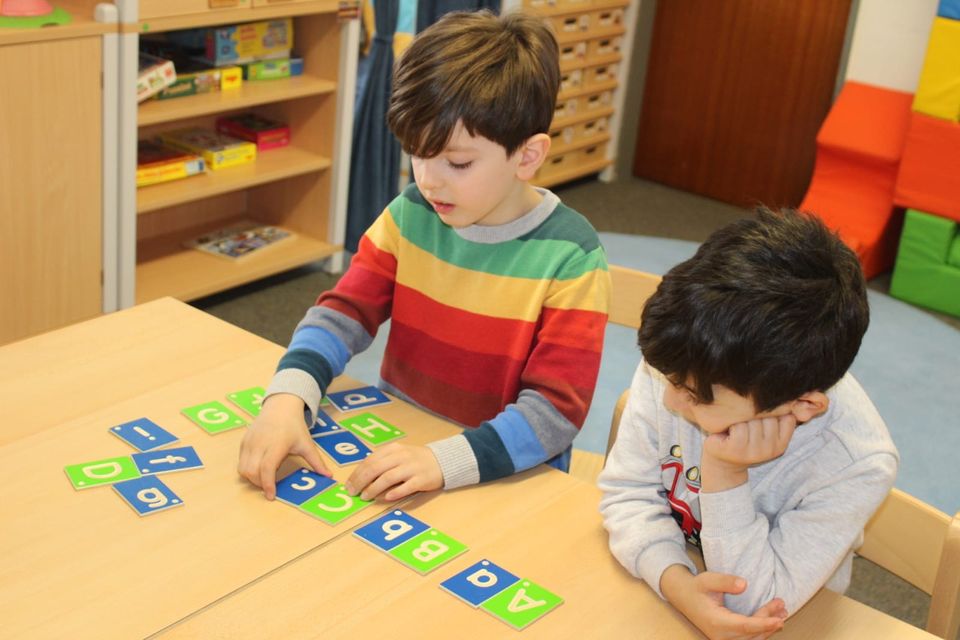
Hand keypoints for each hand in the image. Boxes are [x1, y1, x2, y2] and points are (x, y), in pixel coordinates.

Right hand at [238, 393, 330, 499]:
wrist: (280, 406)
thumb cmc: (294, 426)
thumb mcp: (307, 444)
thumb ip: (317, 462)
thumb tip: (329, 476)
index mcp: (276, 444)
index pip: (266, 468)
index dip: (267, 484)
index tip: (271, 496)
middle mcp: (260, 443)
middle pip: (252, 472)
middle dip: (260, 484)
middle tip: (271, 486)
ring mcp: (250, 442)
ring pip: (243, 469)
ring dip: (252, 478)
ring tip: (265, 476)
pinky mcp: (243, 442)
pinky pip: (241, 462)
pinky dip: (248, 470)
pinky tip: (260, 466)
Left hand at [344, 443, 442, 501]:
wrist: (441, 461)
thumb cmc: (415, 460)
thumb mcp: (397, 455)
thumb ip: (381, 462)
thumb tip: (360, 477)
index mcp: (393, 449)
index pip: (370, 460)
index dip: (357, 474)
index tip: (349, 485)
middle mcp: (401, 456)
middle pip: (376, 468)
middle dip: (361, 482)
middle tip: (352, 493)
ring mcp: (412, 468)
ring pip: (388, 478)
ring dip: (374, 488)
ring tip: (365, 497)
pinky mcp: (421, 480)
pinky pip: (406, 486)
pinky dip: (395, 492)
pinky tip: (386, 497)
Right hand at [661, 566, 786, 639]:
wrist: (684, 597)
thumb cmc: (696, 588)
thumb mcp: (707, 580)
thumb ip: (725, 581)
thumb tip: (744, 584)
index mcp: (716, 622)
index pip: (745, 626)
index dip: (763, 623)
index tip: (778, 619)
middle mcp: (721, 635)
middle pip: (752, 632)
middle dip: (769, 620)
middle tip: (781, 604)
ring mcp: (724, 639)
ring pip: (752, 638)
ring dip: (768, 627)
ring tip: (782, 612)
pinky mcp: (728, 638)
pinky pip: (748, 638)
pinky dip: (762, 630)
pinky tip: (772, 621)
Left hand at [701, 415, 796, 491]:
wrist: (722, 462)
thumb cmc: (745, 439)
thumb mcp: (766, 431)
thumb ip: (780, 417)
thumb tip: (796, 402)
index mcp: (781, 445)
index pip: (787, 418)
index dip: (773, 411)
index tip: (761, 416)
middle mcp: (771, 450)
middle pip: (769, 417)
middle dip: (755, 414)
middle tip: (746, 422)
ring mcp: (755, 451)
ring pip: (753, 420)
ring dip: (742, 419)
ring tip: (737, 426)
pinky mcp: (737, 449)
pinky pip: (739, 427)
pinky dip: (732, 425)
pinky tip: (729, 431)